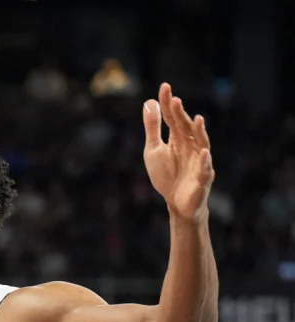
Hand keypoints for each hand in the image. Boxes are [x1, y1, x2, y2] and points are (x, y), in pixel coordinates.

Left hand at [143, 83, 213, 222]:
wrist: (176, 202)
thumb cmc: (167, 174)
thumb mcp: (154, 149)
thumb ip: (152, 128)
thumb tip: (149, 103)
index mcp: (178, 139)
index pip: (173, 118)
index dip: (168, 103)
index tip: (164, 86)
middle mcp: (191, 146)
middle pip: (185, 128)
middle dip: (181, 115)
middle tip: (174, 100)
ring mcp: (199, 161)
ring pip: (201, 143)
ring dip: (198, 132)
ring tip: (196, 119)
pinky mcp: (202, 178)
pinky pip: (205, 169)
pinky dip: (205, 161)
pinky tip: (203, 152)